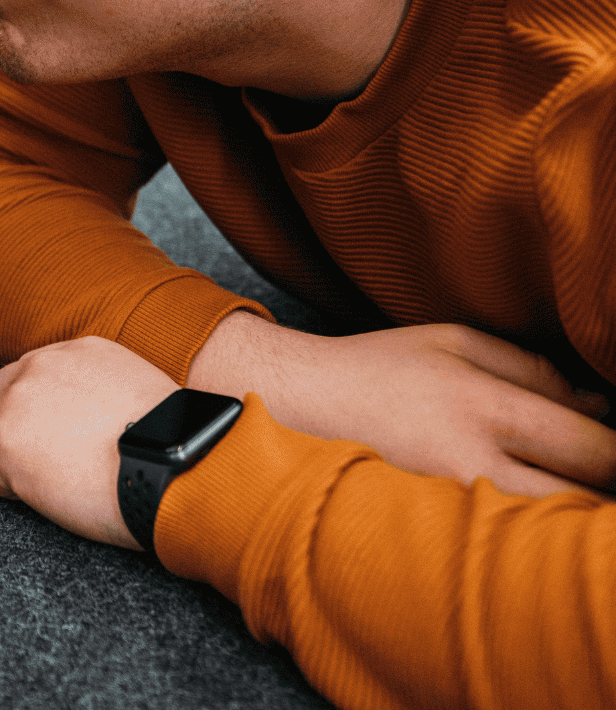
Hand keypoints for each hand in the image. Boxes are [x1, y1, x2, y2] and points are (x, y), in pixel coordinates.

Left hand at [0, 337, 177, 547]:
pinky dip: (14, 490)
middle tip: (38, 458)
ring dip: (6, 457)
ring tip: (46, 483)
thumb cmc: (167, 442)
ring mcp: (15, 403)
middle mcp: (39, 367)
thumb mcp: (136, 387)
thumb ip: (99, 387)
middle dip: (10, 425)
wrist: (168, 466)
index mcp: (75, 351)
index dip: (37, 407)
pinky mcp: (3, 443)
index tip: (48, 430)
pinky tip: (50, 497)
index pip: (31, 373)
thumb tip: (90, 415)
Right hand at [189, 312, 615, 497]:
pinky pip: (501, 543)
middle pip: (581, 505)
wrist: (297, 406)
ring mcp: (451, 507)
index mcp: (483, 405)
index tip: (611, 445)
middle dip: (599, 491)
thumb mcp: (451, 339)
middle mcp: (473, 464)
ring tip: (553, 486)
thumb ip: (530, 367)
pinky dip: (521, 531)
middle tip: (585, 470)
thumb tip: (593, 404)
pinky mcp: (431, 531)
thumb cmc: (376, 365)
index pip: (594, 449)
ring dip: (564, 515)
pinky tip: (514, 509)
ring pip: (544, 534)